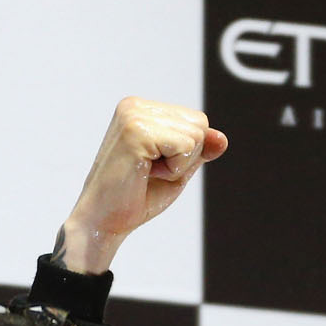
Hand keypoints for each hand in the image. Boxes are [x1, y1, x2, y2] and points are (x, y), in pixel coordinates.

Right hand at [53, 97, 227, 274]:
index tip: (155, 165)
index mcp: (142, 109)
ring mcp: (133, 115)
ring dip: (178, 164)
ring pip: (196, 135)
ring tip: (146, 171)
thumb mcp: (178, 169)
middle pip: (200, 124)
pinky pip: (185, 147)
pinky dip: (174, 169)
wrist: (104, 220)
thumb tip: (221, 138)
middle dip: (186, 157)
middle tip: (151, 171)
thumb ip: (200, 150)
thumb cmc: (137, 196)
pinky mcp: (136, 131)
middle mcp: (135, 105)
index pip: (197, 121)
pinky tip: (145, 172)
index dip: (188, 153)